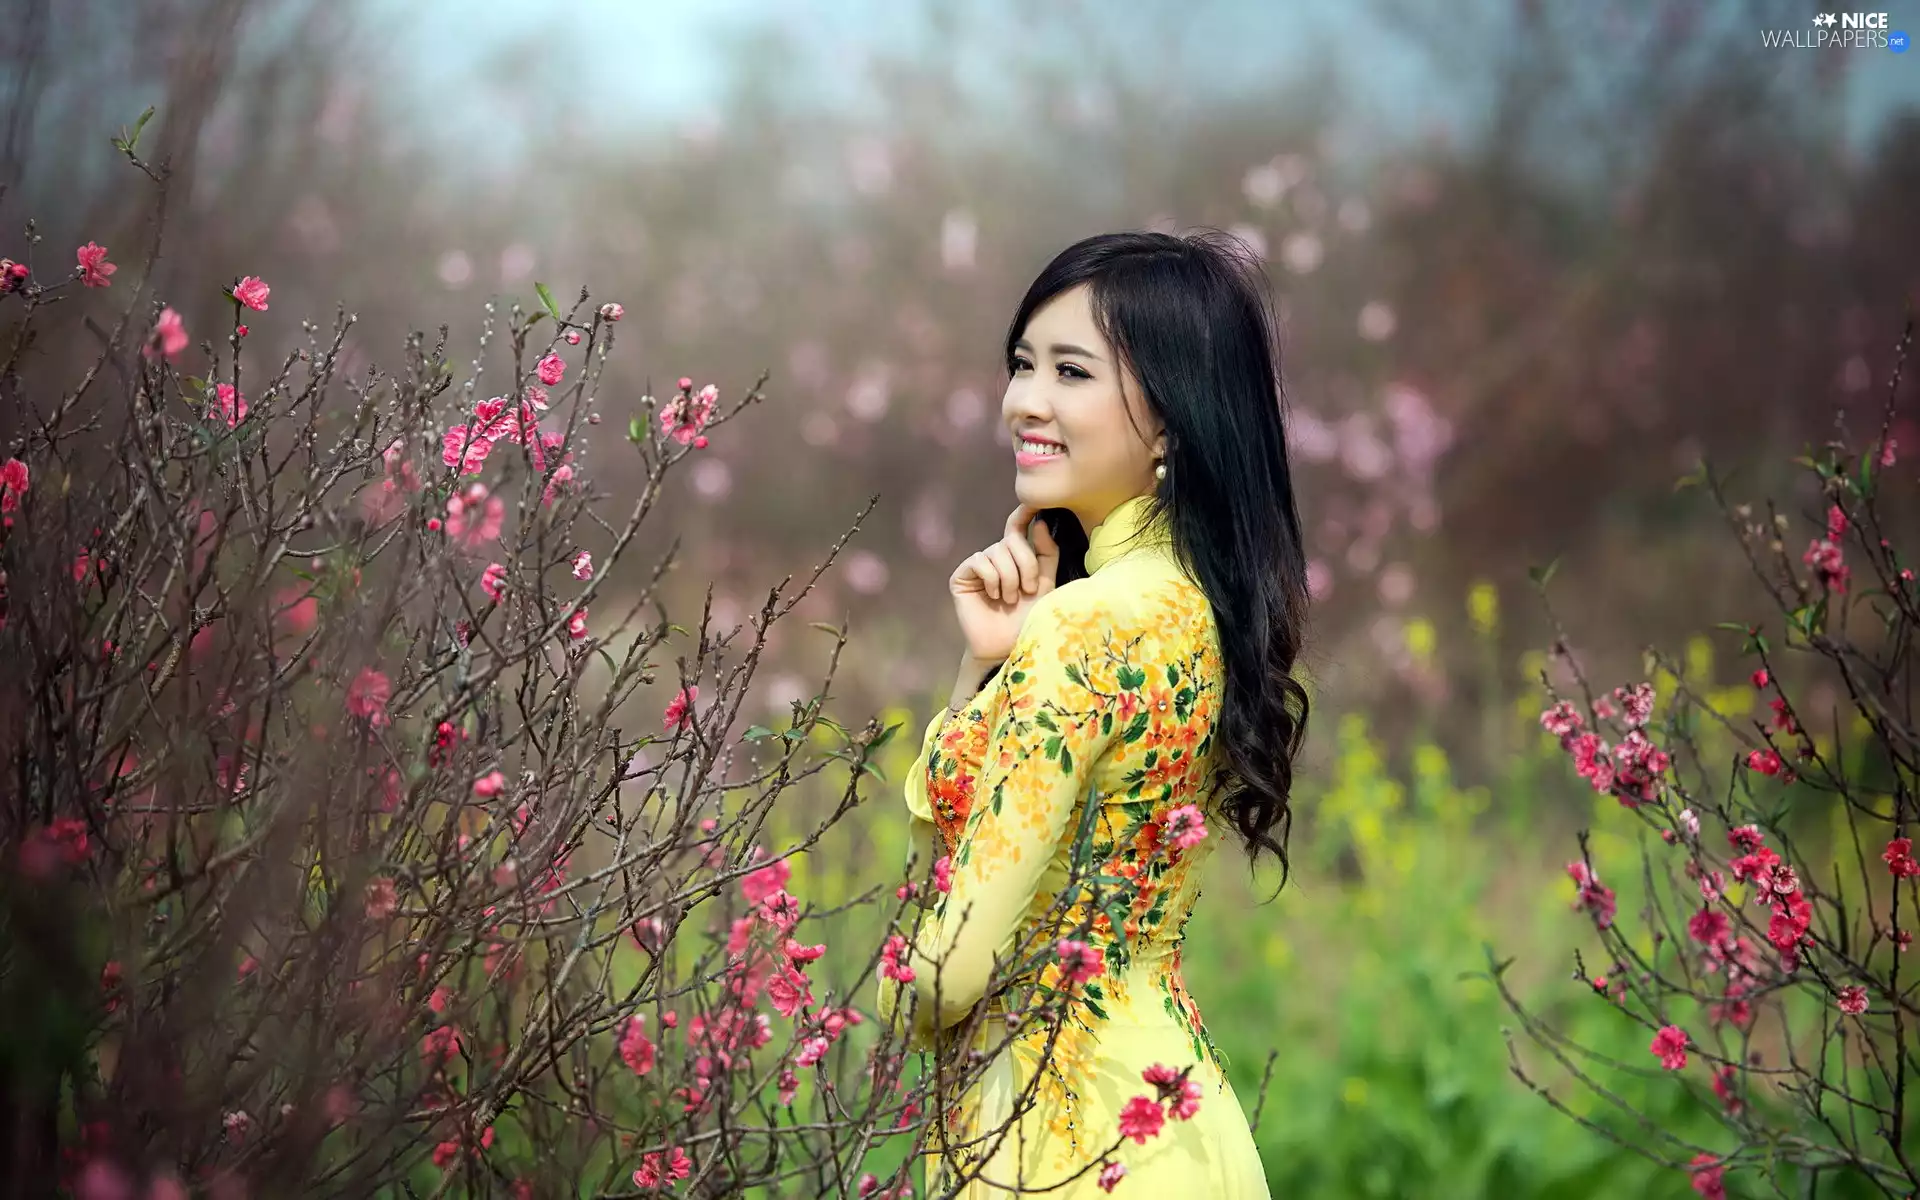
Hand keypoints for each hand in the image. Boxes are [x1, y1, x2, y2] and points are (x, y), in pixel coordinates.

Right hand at [949, 503, 1059, 664]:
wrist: (1006, 646)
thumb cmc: (1027, 618)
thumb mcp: (1046, 585)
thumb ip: (1046, 555)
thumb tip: (1041, 523)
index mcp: (1016, 557)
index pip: (1018, 527)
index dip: (1023, 513)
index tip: (1032, 503)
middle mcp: (996, 557)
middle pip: (1013, 540)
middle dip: (1026, 564)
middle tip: (1028, 590)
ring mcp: (978, 566)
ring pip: (997, 551)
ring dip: (1010, 577)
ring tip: (1010, 599)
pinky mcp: (962, 576)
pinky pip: (980, 561)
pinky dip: (992, 578)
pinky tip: (994, 596)